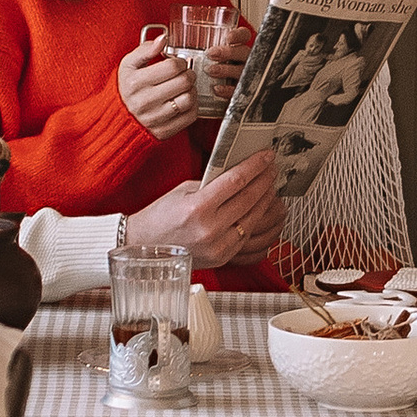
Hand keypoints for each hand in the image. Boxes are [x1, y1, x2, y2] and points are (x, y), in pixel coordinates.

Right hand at [118, 39, 198, 140]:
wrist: (118, 118)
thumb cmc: (127, 88)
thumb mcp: (129, 65)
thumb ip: (146, 49)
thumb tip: (163, 38)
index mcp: (136, 82)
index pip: (173, 66)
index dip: (180, 61)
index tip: (178, 63)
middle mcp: (145, 101)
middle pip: (184, 82)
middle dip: (188, 74)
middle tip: (184, 74)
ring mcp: (155, 119)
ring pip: (189, 99)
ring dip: (192, 90)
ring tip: (184, 88)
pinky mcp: (163, 132)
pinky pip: (190, 116)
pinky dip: (192, 106)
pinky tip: (184, 101)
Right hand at [126, 151, 283, 270]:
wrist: (145, 247)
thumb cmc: (160, 218)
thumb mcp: (183, 191)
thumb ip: (212, 183)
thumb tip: (239, 173)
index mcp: (198, 208)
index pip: (236, 181)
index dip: (255, 166)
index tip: (266, 157)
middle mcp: (210, 229)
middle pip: (250, 199)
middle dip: (265, 181)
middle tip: (271, 169)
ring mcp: (218, 247)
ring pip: (254, 219)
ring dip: (265, 201)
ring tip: (270, 188)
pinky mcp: (222, 259)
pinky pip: (249, 238)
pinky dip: (257, 222)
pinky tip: (261, 211)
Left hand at [200, 34, 250, 107]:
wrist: (210, 98)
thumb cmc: (205, 71)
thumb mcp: (203, 57)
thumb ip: (195, 49)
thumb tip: (169, 41)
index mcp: (236, 48)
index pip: (244, 36)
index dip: (238, 35)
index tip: (228, 37)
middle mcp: (243, 61)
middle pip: (243, 52)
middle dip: (228, 52)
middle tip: (211, 54)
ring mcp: (243, 76)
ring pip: (241, 70)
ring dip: (226, 69)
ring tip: (210, 71)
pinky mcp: (239, 92)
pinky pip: (237, 90)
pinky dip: (227, 89)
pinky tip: (216, 88)